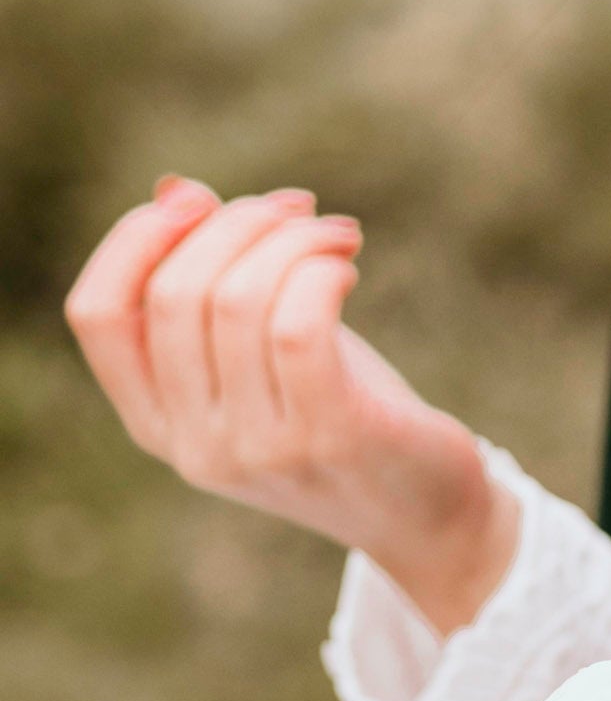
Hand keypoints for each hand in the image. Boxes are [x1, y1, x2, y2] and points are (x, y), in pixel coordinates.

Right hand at [64, 177, 520, 633]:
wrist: (424, 510)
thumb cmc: (342, 407)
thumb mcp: (263, 350)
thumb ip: (216, 284)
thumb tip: (172, 190)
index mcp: (157, 420)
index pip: (97, 313)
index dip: (139, 236)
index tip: (203, 199)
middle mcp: (192, 442)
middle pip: (177, 291)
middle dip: (242, 220)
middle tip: (302, 211)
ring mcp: (255, 446)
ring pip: (239, 298)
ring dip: (297, 237)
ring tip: (338, 234)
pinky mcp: (328, 435)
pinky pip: (299, 326)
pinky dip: (323, 270)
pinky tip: (348, 263)